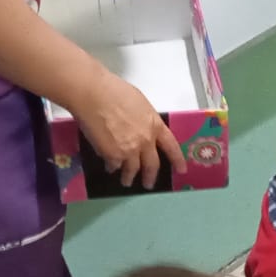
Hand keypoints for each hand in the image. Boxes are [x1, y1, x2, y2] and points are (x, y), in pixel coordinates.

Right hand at [73, 72, 185, 187]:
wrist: (94, 94)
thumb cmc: (115, 91)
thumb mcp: (140, 104)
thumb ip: (144, 120)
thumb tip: (139, 128)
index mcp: (155, 125)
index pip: (172, 147)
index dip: (177, 160)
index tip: (181, 169)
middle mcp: (146, 141)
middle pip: (152, 165)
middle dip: (151, 177)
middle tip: (148, 184)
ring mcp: (129, 151)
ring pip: (132, 170)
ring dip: (129, 177)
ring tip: (126, 181)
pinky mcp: (112, 156)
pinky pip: (114, 166)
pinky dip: (112, 167)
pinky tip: (109, 167)